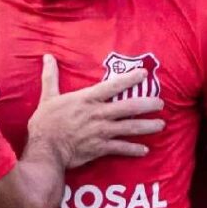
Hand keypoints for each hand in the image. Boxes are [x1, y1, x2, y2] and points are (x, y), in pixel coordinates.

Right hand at [28, 54, 164, 168]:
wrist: (45, 149)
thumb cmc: (45, 122)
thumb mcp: (48, 97)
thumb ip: (51, 77)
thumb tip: (47, 57)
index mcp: (87, 99)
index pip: (113, 86)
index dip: (130, 79)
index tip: (144, 74)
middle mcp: (98, 114)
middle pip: (128, 107)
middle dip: (147, 104)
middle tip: (160, 103)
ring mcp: (101, 132)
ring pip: (130, 128)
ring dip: (147, 126)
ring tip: (161, 125)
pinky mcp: (100, 148)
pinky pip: (121, 148)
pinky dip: (134, 149)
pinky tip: (144, 150)